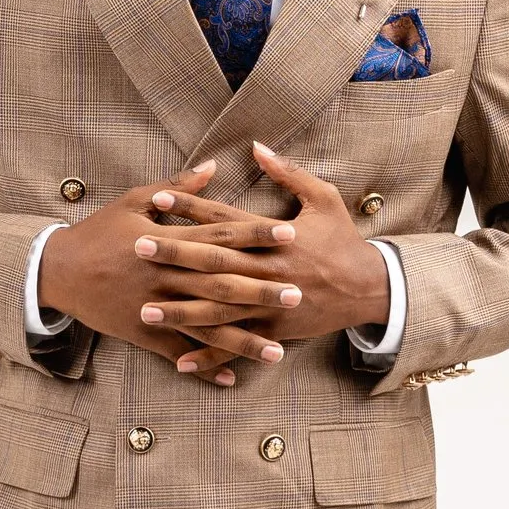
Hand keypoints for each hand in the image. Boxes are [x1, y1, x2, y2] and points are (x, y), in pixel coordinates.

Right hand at [38, 165, 292, 385]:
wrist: (58, 271)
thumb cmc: (99, 232)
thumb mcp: (135, 200)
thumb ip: (179, 186)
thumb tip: (215, 165)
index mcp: (167, 240)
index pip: (220, 235)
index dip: (255, 235)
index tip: (289, 234)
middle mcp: (166, 276)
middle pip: (221, 283)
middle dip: (260, 290)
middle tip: (297, 294)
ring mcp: (156, 308)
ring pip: (206, 326)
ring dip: (243, 339)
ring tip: (278, 351)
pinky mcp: (144, 332)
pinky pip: (179, 352)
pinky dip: (204, 365)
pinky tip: (232, 378)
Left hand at [131, 141, 390, 356]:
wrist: (370, 288)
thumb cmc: (344, 240)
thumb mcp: (324, 198)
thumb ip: (288, 172)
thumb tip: (257, 146)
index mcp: (274, 237)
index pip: (224, 219)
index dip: (190, 207)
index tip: (158, 198)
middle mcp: (268, 270)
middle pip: (213, 262)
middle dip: (174, 255)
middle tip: (137, 248)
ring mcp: (269, 304)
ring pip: (218, 309)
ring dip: (180, 311)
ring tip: (144, 310)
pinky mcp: (274, 330)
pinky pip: (237, 345)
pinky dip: (210, 355)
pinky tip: (181, 362)